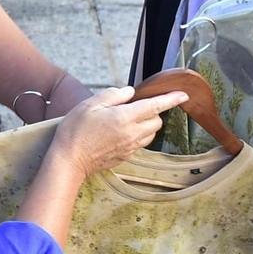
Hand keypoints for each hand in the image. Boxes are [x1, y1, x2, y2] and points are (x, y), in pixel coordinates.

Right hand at [49, 86, 186, 178]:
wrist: (69, 160)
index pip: (155, 106)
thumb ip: (113, 95)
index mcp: (124, 117)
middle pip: (157, 121)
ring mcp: (130, 147)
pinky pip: (141, 144)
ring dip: (147, 125)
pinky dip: (138, 136)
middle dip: (153, 112)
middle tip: (135, 107)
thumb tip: (130, 92)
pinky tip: (121, 133)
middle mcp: (132, 133)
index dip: (171, 99)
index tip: (183, 95)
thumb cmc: (75, 130)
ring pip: (151, 134)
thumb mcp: (89, 104)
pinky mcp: (126, 157)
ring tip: (128, 121)